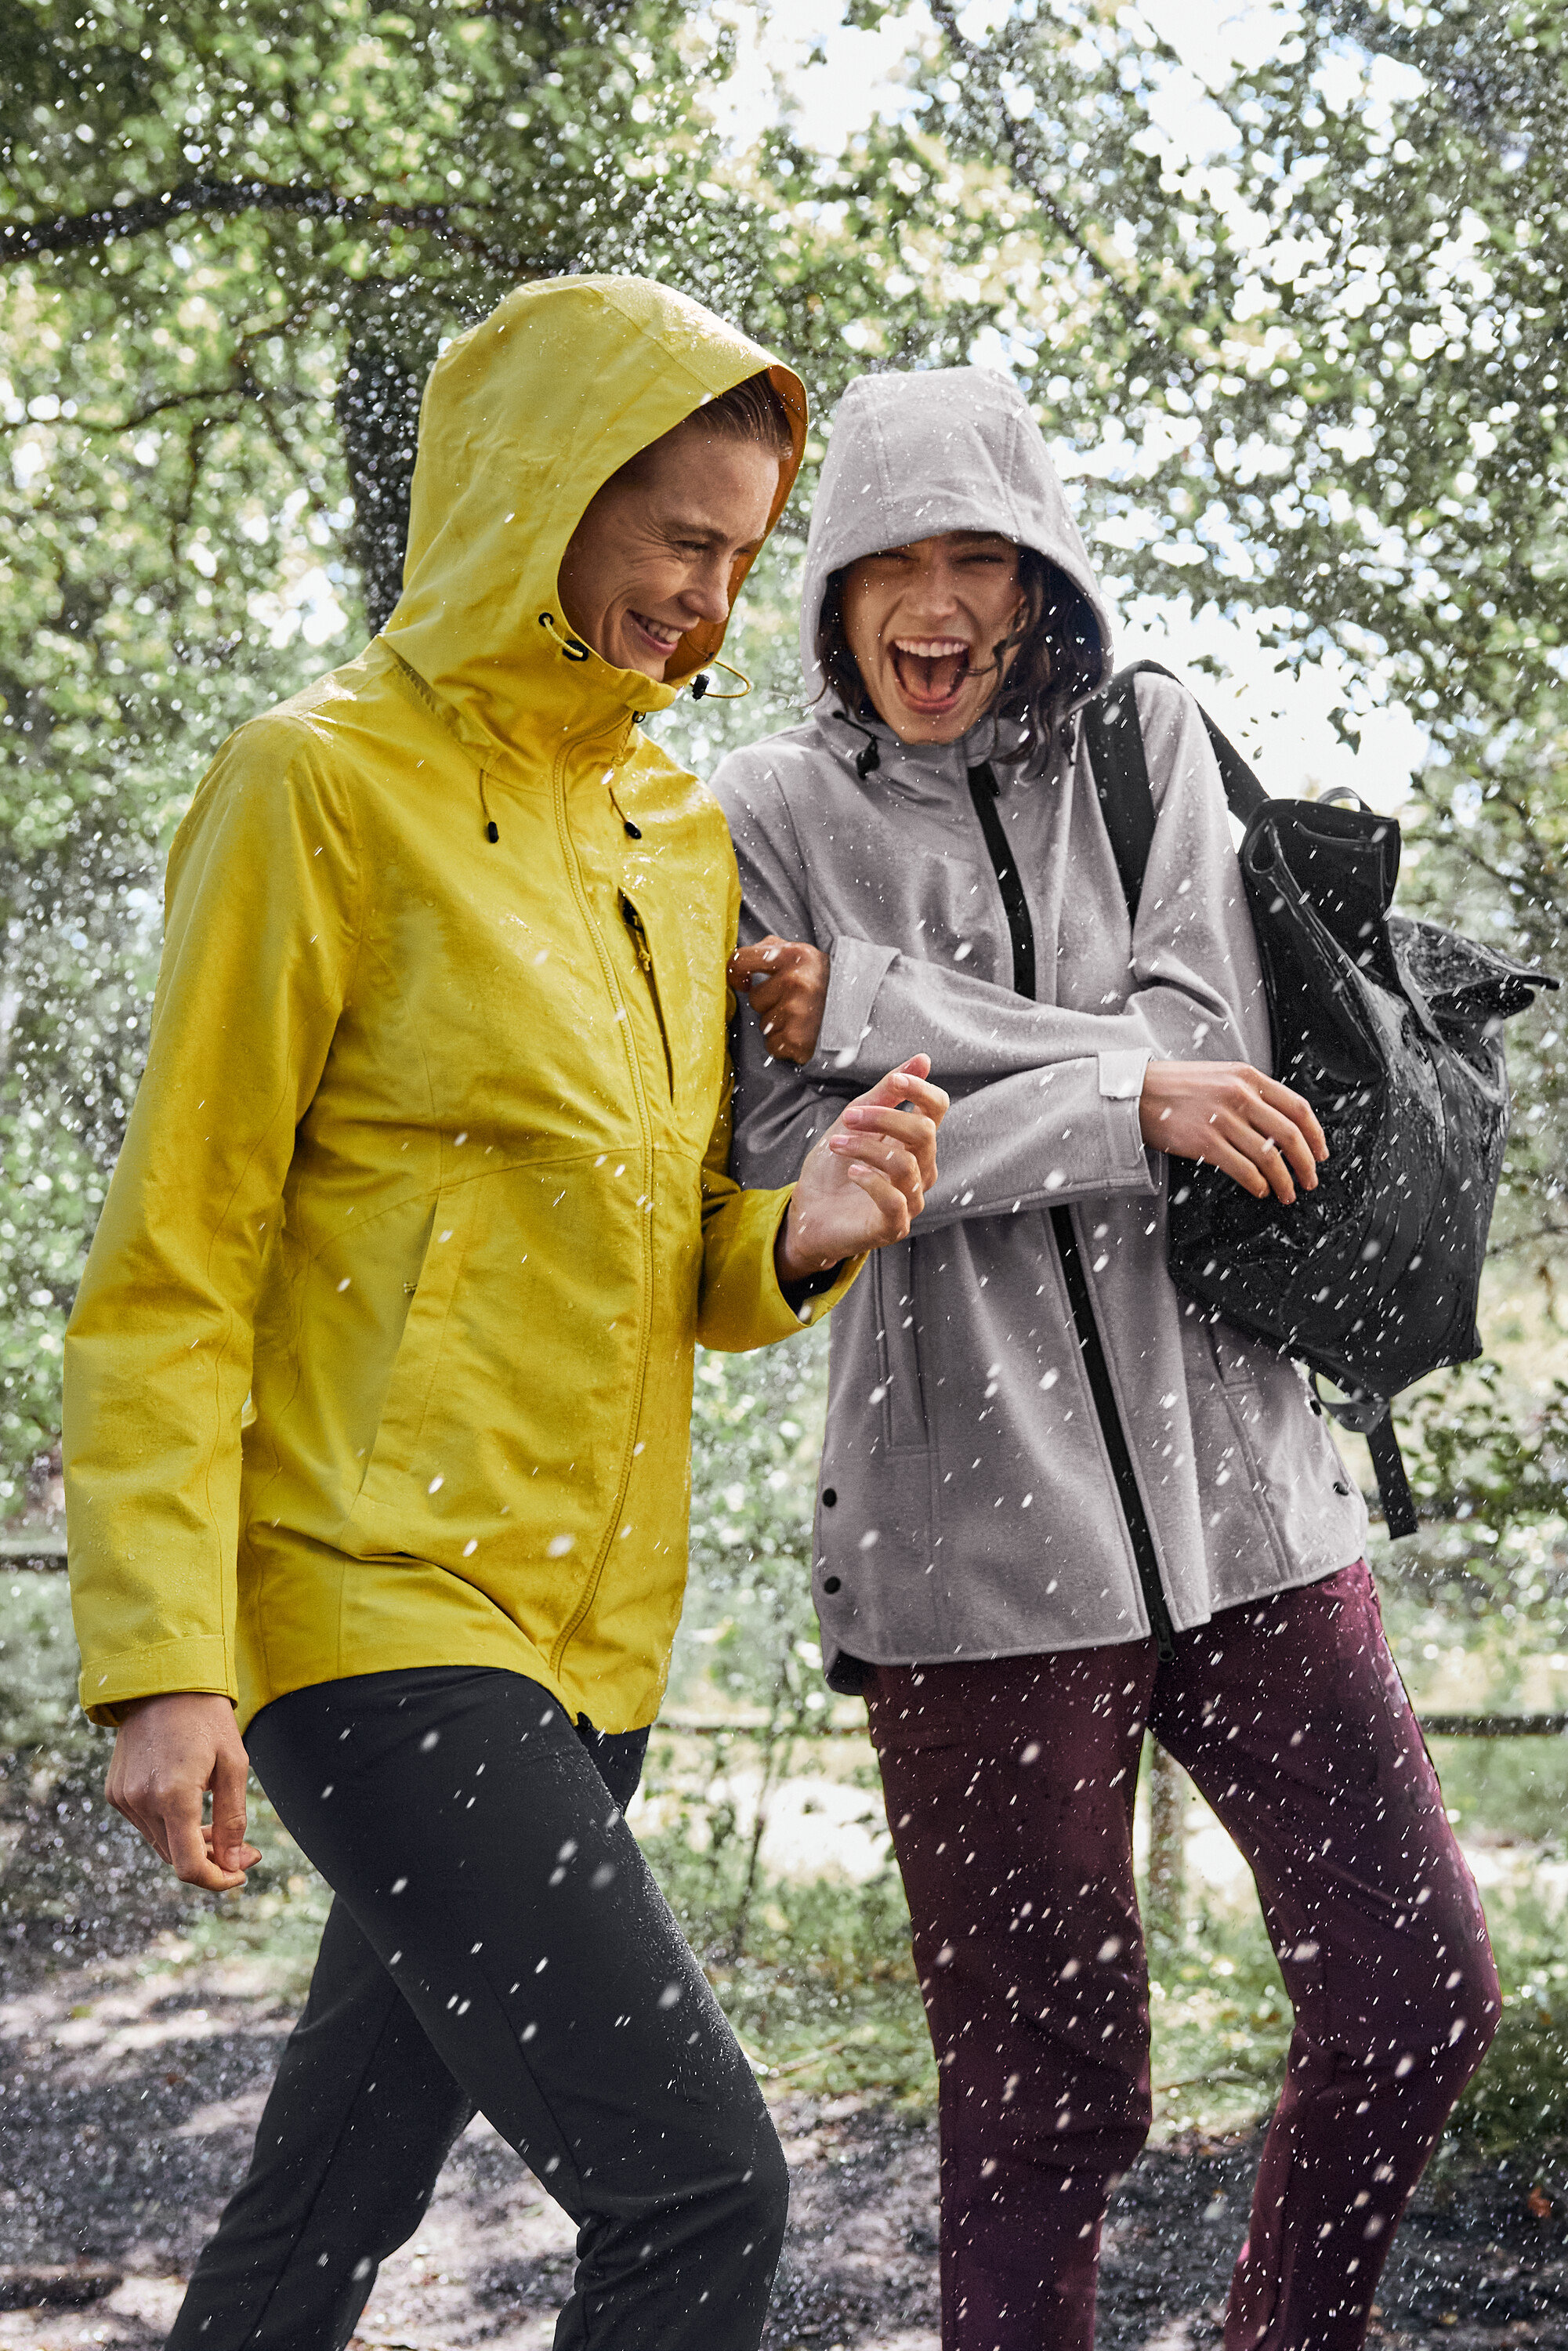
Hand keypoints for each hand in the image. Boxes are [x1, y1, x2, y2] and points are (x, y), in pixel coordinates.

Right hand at [106, 1691, 259, 1891]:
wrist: (163, 1681)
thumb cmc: (207, 1718)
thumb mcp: (234, 1764)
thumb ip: (233, 1819)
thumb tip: (235, 1864)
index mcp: (174, 1796)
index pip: (190, 1866)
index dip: (218, 1880)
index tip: (241, 1873)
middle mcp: (142, 1802)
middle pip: (176, 1858)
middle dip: (212, 1860)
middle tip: (244, 1849)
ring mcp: (124, 1798)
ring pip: (161, 1844)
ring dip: (191, 1843)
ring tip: (219, 1824)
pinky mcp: (116, 1791)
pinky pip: (147, 1825)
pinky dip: (170, 1827)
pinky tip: (191, 1807)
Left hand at [728, 936, 829, 1065]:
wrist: (864, 1012)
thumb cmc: (826, 983)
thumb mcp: (804, 955)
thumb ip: (772, 950)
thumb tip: (739, 963)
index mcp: (794, 955)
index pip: (742, 960)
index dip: (736, 973)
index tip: (743, 982)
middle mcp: (795, 981)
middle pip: (755, 998)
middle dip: (770, 1002)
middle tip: (796, 1001)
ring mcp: (796, 1011)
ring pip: (763, 1024)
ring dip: (778, 1024)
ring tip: (803, 1018)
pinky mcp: (797, 1039)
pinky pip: (772, 1045)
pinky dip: (784, 1044)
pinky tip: (803, 1035)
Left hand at [778, 1056, 947, 1279]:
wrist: (808, 1213)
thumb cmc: (834, 1168)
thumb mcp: (854, 1121)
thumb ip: (886, 1093)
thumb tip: (923, 1058)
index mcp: (914, 1142)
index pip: (937, 1109)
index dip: (921, 1090)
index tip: (896, 1081)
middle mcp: (921, 1169)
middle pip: (924, 1133)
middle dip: (884, 1118)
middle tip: (849, 1117)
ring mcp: (911, 1199)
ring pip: (904, 1164)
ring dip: (865, 1147)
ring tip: (836, 1144)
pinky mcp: (894, 1226)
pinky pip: (894, 1200)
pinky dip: (870, 1180)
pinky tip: (852, 1172)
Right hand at [1139, 1061, 1327, 1203]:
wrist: (1137, 1093)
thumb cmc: (1178, 1087)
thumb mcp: (1221, 1076)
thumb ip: (1251, 1093)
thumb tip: (1281, 1126)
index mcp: (1248, 1077)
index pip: (1298, 1107)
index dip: (1316, 1135)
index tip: (1321, 1154)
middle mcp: (1240, 1096)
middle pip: (1290, 1135)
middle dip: (1306, 1164)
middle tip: (1310, 1181)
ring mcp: (1222, 1119)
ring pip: (1270, 1157)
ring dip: (1284, 1181)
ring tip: (1287, 1193)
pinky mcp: (1204, 1142)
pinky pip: (1243, 1169)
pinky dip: (1258, 1184)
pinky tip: (1260, 1191)